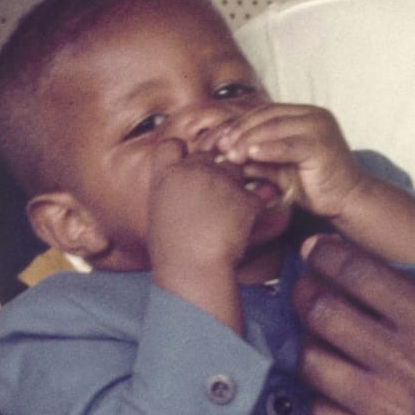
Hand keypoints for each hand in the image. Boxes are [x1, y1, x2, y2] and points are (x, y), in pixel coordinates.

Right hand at [147, 140, 262, 326]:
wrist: (192, 269)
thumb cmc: (172, 250)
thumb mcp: (159, 214)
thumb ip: (172, 192)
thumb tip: (186, 189)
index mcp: (166, 175)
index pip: (172, 145)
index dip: (182, 154)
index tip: (187, 171)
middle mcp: (193, 170)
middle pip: (208, 157)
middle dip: (212, 173)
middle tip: (211, 201)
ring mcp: (221, 180)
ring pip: (234, 171)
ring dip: (233, 187)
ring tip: (223, 216)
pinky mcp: (245, 196)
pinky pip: (254, 195)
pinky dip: (250, 210)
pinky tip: (240, 227)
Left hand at [214, 105, 367, 220]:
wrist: (347, 200)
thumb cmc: (314, 186)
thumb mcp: (279, 168)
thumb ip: (257, 158)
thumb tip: (224, 155)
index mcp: (305, 115)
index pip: (265, 112)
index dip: (240, 124)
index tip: (219, 140)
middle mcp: (314, 115)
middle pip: (268, 116)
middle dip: (241, 131)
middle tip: (221, 147)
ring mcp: (320, 127)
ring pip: (275, 127)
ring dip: (249, 140)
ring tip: (231, 155)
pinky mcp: (322, 144)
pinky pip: (289, 145)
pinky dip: (268, 149)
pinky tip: (250, 156)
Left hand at [294, 235, 414, 414]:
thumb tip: (354, 266)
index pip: (360, 275)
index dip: (326, 256)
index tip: (314, 250)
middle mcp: (413, 367)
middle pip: (323, 314)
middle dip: (304, 295)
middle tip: (305, 291)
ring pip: (311, 364)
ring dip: (312, 347)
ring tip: (325, 343)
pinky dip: (325, 399)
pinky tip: (341, 392)